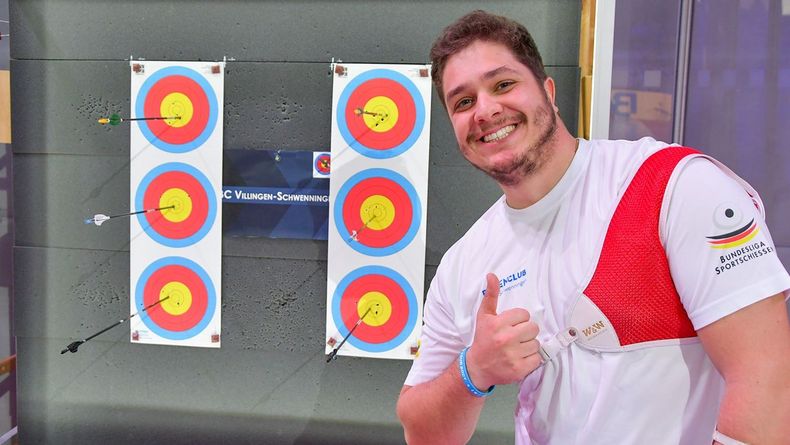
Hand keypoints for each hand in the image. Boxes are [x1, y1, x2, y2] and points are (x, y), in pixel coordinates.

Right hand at [466, 273, 541, 388]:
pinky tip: (520, 358)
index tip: (511, 325)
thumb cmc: (483, 339)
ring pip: (536, 343)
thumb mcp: (484, 316)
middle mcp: (505, 339)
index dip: (519, 320)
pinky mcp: (519, 369)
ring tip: (517, 348)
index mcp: (497, 324)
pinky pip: (537, 358)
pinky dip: (531, 359)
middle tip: (516, 337)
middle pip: (533, 328)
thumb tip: (492, 275)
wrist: (477, 367)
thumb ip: (491, 295)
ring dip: (529, 346)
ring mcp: (512, 355)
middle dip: (526, 332)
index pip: (524, 314)